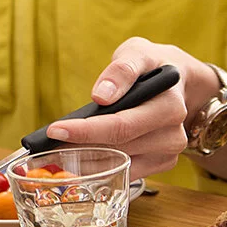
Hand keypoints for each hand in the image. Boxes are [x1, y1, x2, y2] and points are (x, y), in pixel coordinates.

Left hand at [46, 37, 217, 179]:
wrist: (179, 83)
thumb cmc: (153, 66)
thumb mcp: (138, 53)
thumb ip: (122, 70)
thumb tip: (101, 96)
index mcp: (170, 104)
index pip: (122, 125)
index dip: (86, 130)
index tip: (54, 130)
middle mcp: (174, 133)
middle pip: (118, 147)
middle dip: (78, 147)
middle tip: (47, 145)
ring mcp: (169, 152)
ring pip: (119, 164)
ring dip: (85, 160)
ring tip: (56, 151)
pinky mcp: (162, 163)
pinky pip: (125, 173)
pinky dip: (98, 169)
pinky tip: (76, 161)